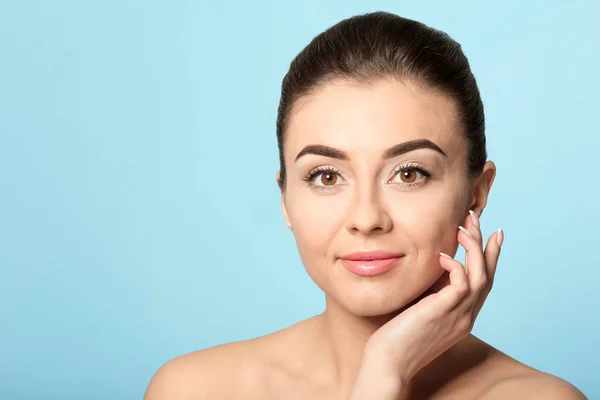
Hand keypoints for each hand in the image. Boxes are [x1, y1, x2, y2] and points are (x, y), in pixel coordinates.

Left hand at [361, 209, 503, 384]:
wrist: (389, 363)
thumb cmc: (398, 337)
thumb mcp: (421, 309)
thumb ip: (432, 292)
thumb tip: (434, 268)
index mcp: (462, 317)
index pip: (484, 284)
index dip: (490, 258)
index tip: (492, 234)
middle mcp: (465, 317)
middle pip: (487, 276)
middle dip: (485, 245)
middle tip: (477, 218)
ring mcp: (457, 317)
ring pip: (480, 277)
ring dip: (474, 249)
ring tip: (463, 227)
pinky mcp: (442, 314)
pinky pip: (461, 285)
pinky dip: (457, 267)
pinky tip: (443, 256)